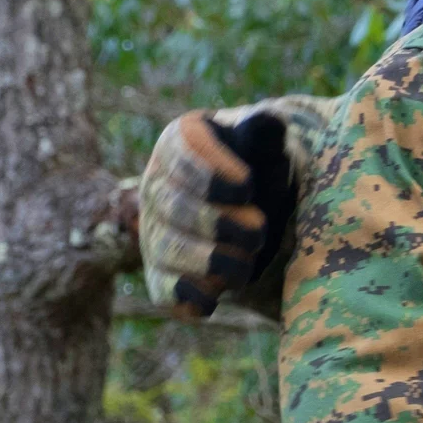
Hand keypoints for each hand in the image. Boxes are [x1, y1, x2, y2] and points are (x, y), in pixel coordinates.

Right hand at [138, 109, 293, 316]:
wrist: (258, 202)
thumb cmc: (260, 163)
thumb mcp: (265, 142)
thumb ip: (265, 132)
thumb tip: (267, 122)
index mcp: (178, 143)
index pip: (178, 151)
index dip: (208, 172)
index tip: (246, 187)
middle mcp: (157, 187)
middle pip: (172, 206)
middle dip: (217, 223)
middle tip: (259, 230)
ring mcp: (155, 232)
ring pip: (167, 250)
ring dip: (209, 261)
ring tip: (248, 262)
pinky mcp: (163, 274)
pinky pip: (164, 291)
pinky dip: (186, 297)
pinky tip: (212, 301)